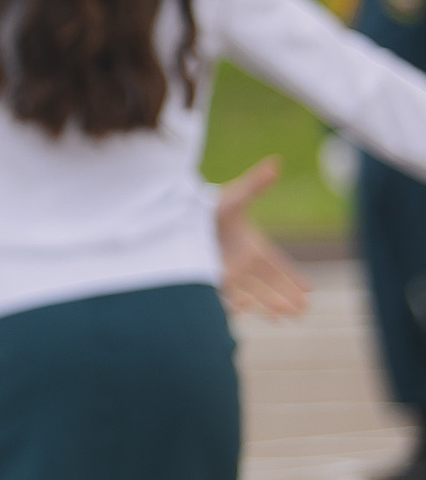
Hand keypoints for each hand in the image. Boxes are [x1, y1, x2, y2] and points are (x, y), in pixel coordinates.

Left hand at [215, 155, 308, 319]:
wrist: (170, 218)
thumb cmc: (204, 207)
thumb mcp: (233, 197)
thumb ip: (255, 184)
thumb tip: (275, 161)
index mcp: (250, 244)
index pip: (277, 264)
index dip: (292, 276)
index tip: (310, 289)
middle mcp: (239, 261)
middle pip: (268, 284)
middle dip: (287, 296)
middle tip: (304, 311)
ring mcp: (223, 272)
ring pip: (252, 294)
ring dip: (269, 305)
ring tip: (287, 318)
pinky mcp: (206, 280)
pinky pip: (224, 297)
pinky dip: (237, 305)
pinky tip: (247, 311)